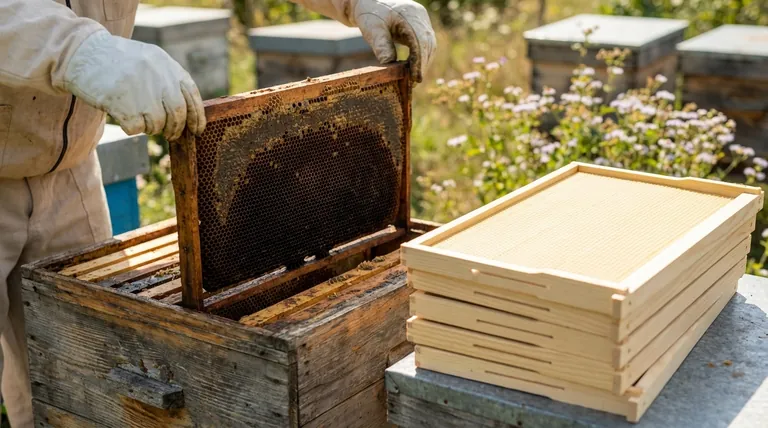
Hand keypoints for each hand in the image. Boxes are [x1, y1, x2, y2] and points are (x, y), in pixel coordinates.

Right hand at [62, 30, 205, 139]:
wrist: (80, 53)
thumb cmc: (115, 61)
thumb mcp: (147, 59)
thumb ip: (167, 79)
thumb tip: (186, 111)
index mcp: (166, 64)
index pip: (191, 94)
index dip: (197, 116)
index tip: (197, 130)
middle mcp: (158, 76)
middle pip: (177, 113)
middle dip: (176, 128)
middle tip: (171, 134)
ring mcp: (141, 90)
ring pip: (158, 123)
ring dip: (152, 128)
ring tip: (141, 120)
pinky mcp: (123, 103)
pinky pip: (137, 128)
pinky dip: (133, 128)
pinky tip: (124, 118)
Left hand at [352, 0, 436, 82]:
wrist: (370, 2)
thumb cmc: (370, 13)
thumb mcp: (371, 28)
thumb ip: (381, 44)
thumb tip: (389, 64)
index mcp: (409, 13)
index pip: (419, 40)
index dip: (419, 60)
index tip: (415, 78)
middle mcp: (419, 16)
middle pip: (428, 43)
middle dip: (423, 64)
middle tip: (414, 82)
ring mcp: (422, 20)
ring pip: (429, 45)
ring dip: (423, 62)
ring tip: (413, 78)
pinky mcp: (420, 26)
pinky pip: (425, 43)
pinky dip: (420, 57)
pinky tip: (413, 68)